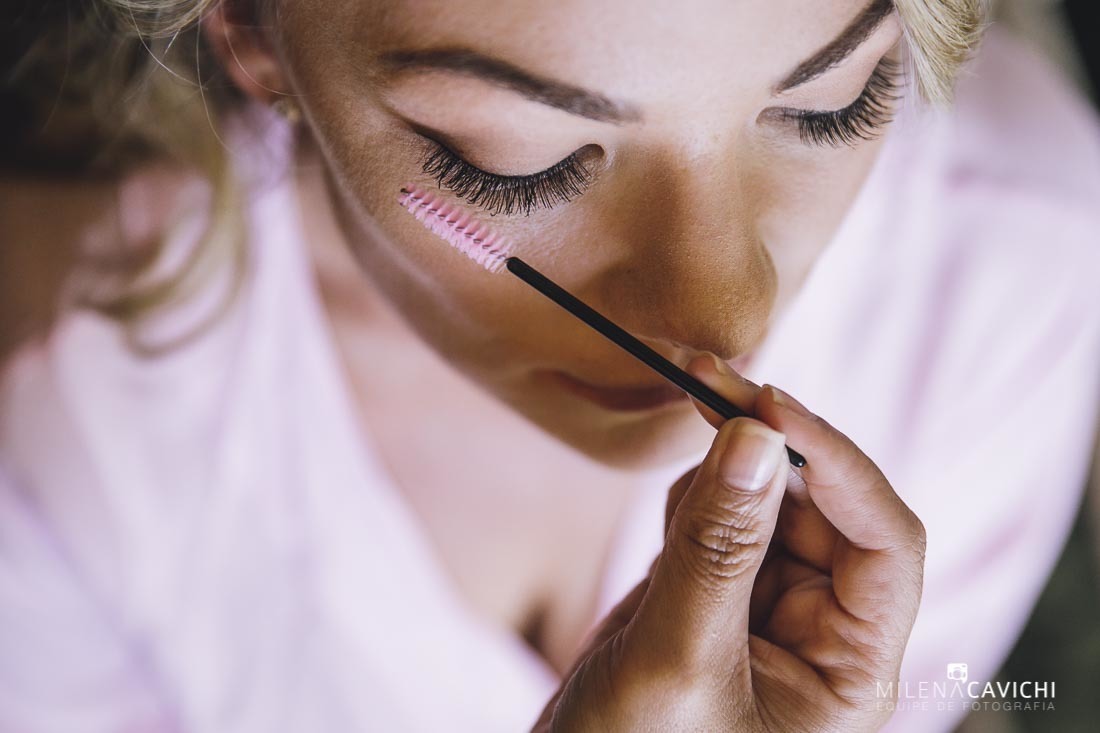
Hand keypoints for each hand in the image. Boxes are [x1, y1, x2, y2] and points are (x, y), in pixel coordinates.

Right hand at [533, 355, 925, 731]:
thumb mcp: (676, 657)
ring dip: (728, 465)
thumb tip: (755, 436)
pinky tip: (672, 511)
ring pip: (770, 502)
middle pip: (824, 507)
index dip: (838, 464)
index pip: (885, 544)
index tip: (770, 406)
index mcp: (850, 670)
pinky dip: (697, 494)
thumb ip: (717, 548)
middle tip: (706, 378)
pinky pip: (723, 518)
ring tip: (681, 460)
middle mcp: (822, 634)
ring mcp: (766, 610)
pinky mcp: (715, 594)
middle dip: (770, 444)